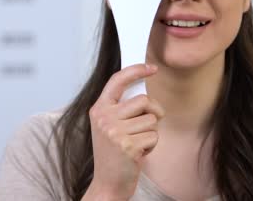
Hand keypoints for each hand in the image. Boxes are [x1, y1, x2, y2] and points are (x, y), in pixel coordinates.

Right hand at [83, 64, 164, 200]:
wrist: (107, 184)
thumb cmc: (112, 154)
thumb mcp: (109, 126)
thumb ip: (120, 108)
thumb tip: (144, 91)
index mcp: (98, 109)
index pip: (117, 80)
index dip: (135, 70)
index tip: (150, 68)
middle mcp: (104, 118)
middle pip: (143, 100)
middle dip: (152, 113)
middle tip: (144, 127)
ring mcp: (114, 131)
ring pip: (151, 120)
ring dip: (150, 133)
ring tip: (136, 144)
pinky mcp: (128, 145)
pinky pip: (154, 136)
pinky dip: (151, 146)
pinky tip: (138, 154)